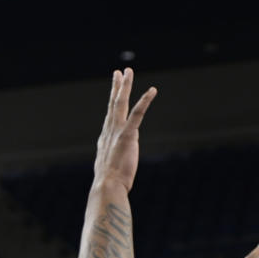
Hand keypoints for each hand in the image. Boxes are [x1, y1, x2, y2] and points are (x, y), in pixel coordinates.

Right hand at [94, 68, 156, 191]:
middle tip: (119, 72)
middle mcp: (109, 130)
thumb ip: (112, 157)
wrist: (107, 185)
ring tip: (128, 71)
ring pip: (121, 103)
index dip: (113, 100)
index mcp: (106, 137)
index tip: (115, 89)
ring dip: (125, 86)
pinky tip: (152, 90)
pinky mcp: (127, 136)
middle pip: (113, 104)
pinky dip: (145, 101)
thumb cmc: (110, 182)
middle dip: (117, 86)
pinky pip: (137, 114)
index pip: (111, 114)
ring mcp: (117, 131)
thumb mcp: (109, 166)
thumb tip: (113, 159)